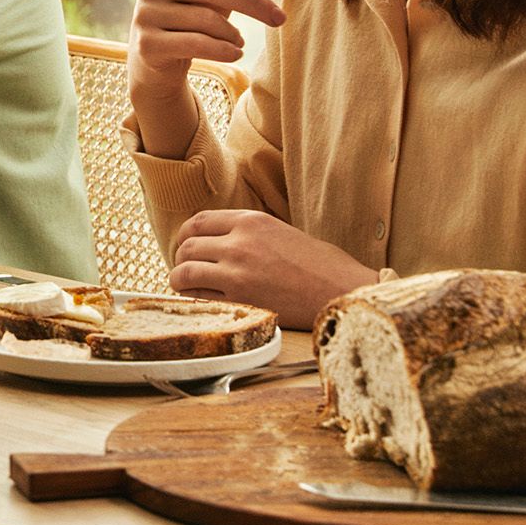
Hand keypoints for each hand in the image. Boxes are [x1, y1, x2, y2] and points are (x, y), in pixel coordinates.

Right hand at [124, 0, 284, 158]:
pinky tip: (236, 54)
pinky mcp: (147, 44)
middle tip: (280, 18)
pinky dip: (222, 50)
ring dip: (233, 34)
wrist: (155, 60)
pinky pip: (196, 44)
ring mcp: (145, 14)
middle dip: (253, 5)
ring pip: (208, 20)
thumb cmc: (189, 17)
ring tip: (239, 41)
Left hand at [169, 209, 377, 329]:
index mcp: (251, 220)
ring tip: (187, 288)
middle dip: (180, 259)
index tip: (186, 246)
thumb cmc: (323, 265)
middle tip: (186, 270)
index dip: (186, 236)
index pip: (198, 221)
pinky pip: (199, 299)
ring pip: (184, 272)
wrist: (346, 292)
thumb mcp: (282, 232)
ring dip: (180, 281)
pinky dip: (193, 301)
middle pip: (186, 246)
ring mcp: (238, 272)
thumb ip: (248, 232)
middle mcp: (240, 242)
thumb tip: (219, 241)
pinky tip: (201, 304)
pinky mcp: (241, 301)